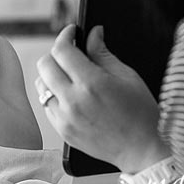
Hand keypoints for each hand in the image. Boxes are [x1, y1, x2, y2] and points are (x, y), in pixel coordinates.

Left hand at [35, 25, 168, 172]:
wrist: (142, 151)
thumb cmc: (141, 113)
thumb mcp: (127, 77)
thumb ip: (103, 53)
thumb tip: (92, 33)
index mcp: (91, 83)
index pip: (62, 50)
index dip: (66, 36)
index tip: (72, 32)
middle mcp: (72, 101)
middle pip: (45, 64)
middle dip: (56, 53)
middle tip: (71, 53)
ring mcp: (64, 118)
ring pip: (41, 84)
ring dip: (51, 74)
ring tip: (70, 75)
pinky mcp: (62, 130)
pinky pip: (46, 104)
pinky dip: (53, 95)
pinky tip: (70, 95)